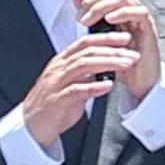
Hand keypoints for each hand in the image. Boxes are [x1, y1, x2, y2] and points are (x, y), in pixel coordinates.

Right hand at [18, 25, 142, 146]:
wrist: (32, 126)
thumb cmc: (53, 105)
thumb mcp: (71, 84)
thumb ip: (86, 74)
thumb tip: (106, 67)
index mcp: (62, 62)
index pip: (85, 42)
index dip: (106, 38)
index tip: (125, 38)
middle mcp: (58, 69)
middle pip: (87, 52)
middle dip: (112, 50)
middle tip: (132, 53)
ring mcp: (56, 83)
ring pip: (83, 66)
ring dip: (107, 63)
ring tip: (125, 65)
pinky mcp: (57, 100)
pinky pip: (76, 90)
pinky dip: (94, 87)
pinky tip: (108, 86)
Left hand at [76, 0, 164, 109]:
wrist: (135, 80)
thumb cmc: (117, 56)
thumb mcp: (97, 31)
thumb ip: (87, 10)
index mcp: (119, 4)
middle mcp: (131, 6)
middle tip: (81, 12)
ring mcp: (140, 17)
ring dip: (101, 6)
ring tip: (89, 20)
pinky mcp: (148, 29)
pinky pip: (139, 12)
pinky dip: (122, 12)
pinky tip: (110, 19)